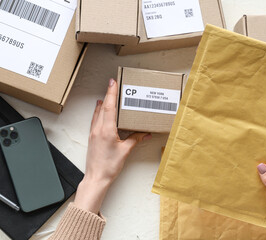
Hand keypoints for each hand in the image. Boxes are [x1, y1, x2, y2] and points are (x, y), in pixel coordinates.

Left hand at [74, 79, 151, 213]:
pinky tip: (99, 110)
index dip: (111, 93)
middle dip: (108, 94)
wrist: (97, 177)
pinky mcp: (92, 137)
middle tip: (113, 84)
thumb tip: (145, 133)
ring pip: (97, 112)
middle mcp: (98, 129)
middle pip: (102, 107)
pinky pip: (95, 120)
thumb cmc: (110, 166)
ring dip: (102, 102)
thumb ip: (136, 139)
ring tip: (107, 94)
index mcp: (107, 130)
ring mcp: (93, 133)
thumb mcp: (126, 151)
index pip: (109, 107)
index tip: (113, 83)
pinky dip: (98, 112)